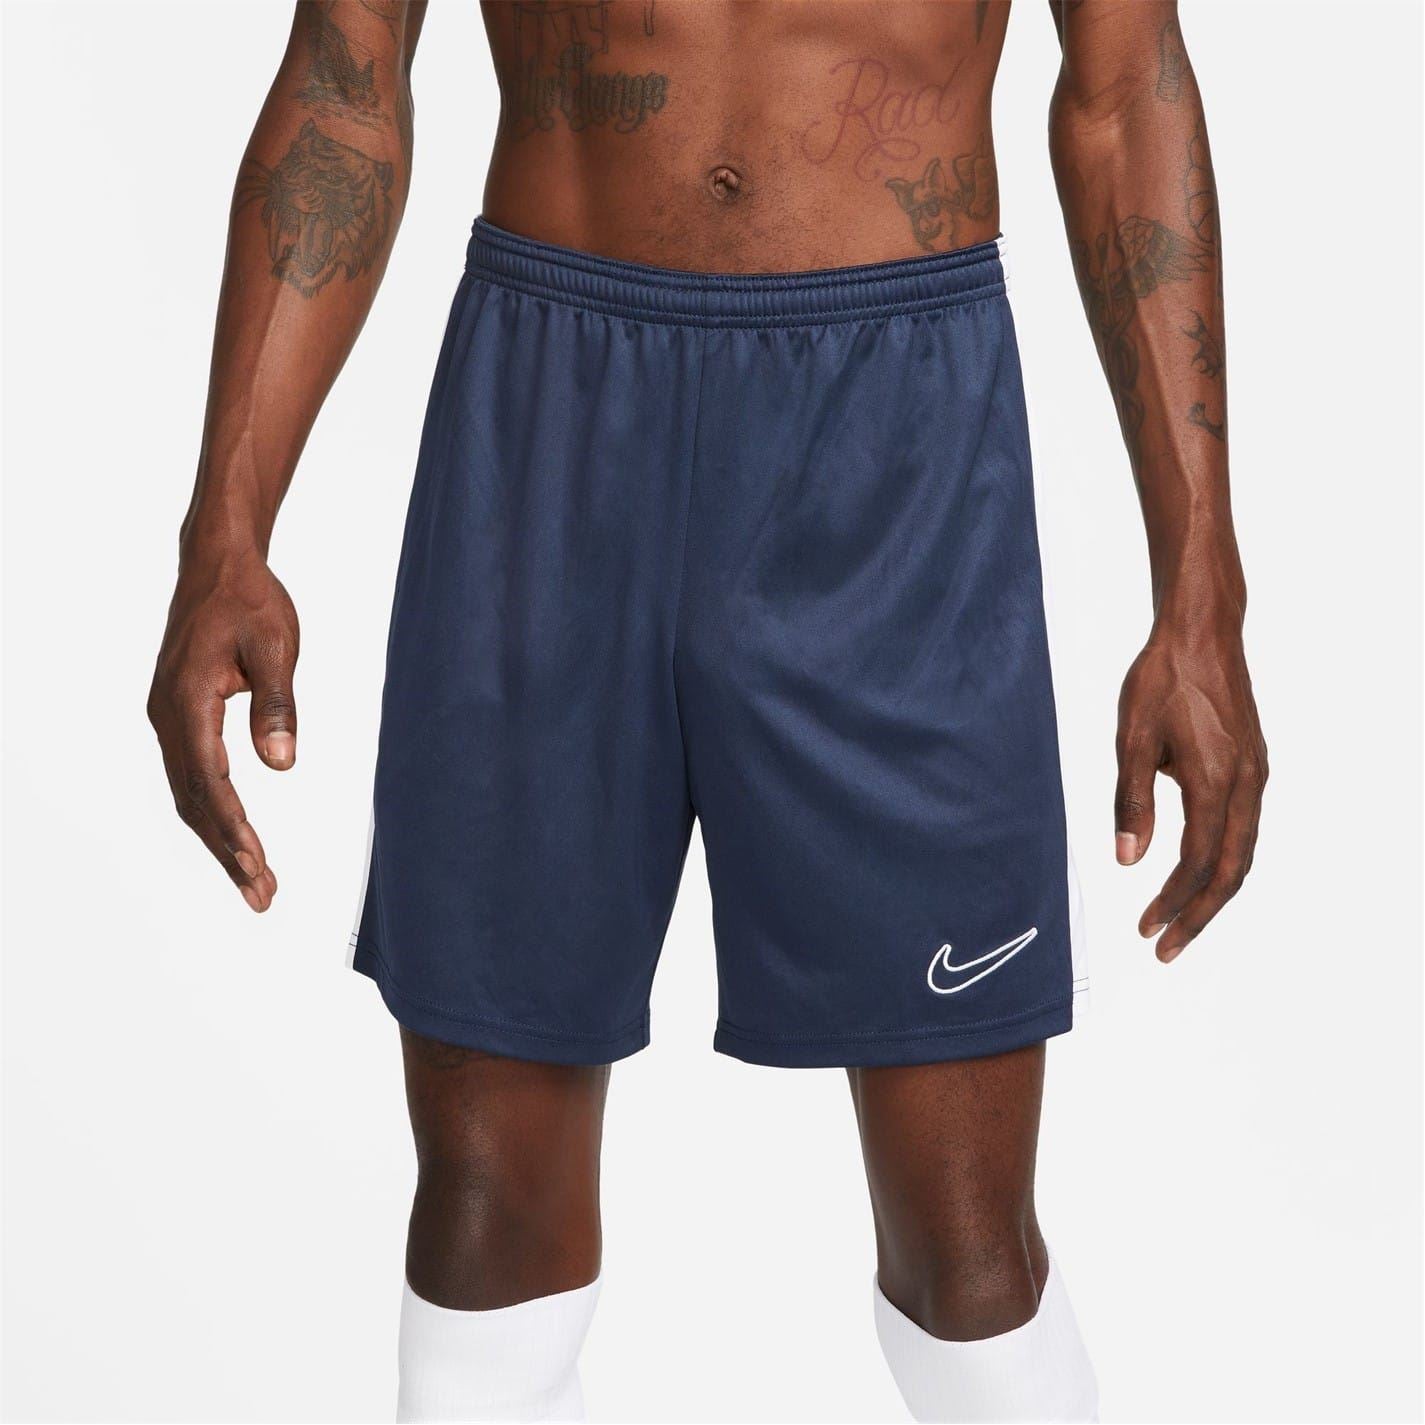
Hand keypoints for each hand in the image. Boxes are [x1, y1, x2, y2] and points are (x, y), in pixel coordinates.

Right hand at [148, 547, 298, 911]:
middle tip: (261, 896)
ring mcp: (169, 718)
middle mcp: (168, 716)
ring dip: (220, 840)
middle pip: (195, 801)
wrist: (218, 566)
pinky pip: (192, 776)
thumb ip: (277, 706)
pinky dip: (214, 813)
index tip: (255, 862)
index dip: (232, 827)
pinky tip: (235, 839)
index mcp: (188, 701)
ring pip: (191, 795)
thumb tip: (282, 766)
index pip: (210, 780)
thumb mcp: (276, 647)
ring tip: (256, 883)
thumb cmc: (251, 601)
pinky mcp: (179, 717)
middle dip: (227, 852)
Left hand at [1113, 623, 1267, 960]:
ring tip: (1181, 920)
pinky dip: (1224, 861)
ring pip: (1243, 853)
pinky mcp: (1253, 766)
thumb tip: (1127, 860)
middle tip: (1166, 948)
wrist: (1202, 633)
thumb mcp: (1132, 739)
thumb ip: (1130, 802)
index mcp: (1214, 781)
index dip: (1173, 902)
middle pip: (1231, 872)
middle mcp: (1245, 785)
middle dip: (1199, 914)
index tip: (1147, 929)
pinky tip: (1199, 871)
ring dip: (1213, 892)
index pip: (1198, 863)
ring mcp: (1255, 776)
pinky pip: (1245, 829)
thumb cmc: (1162, 679)